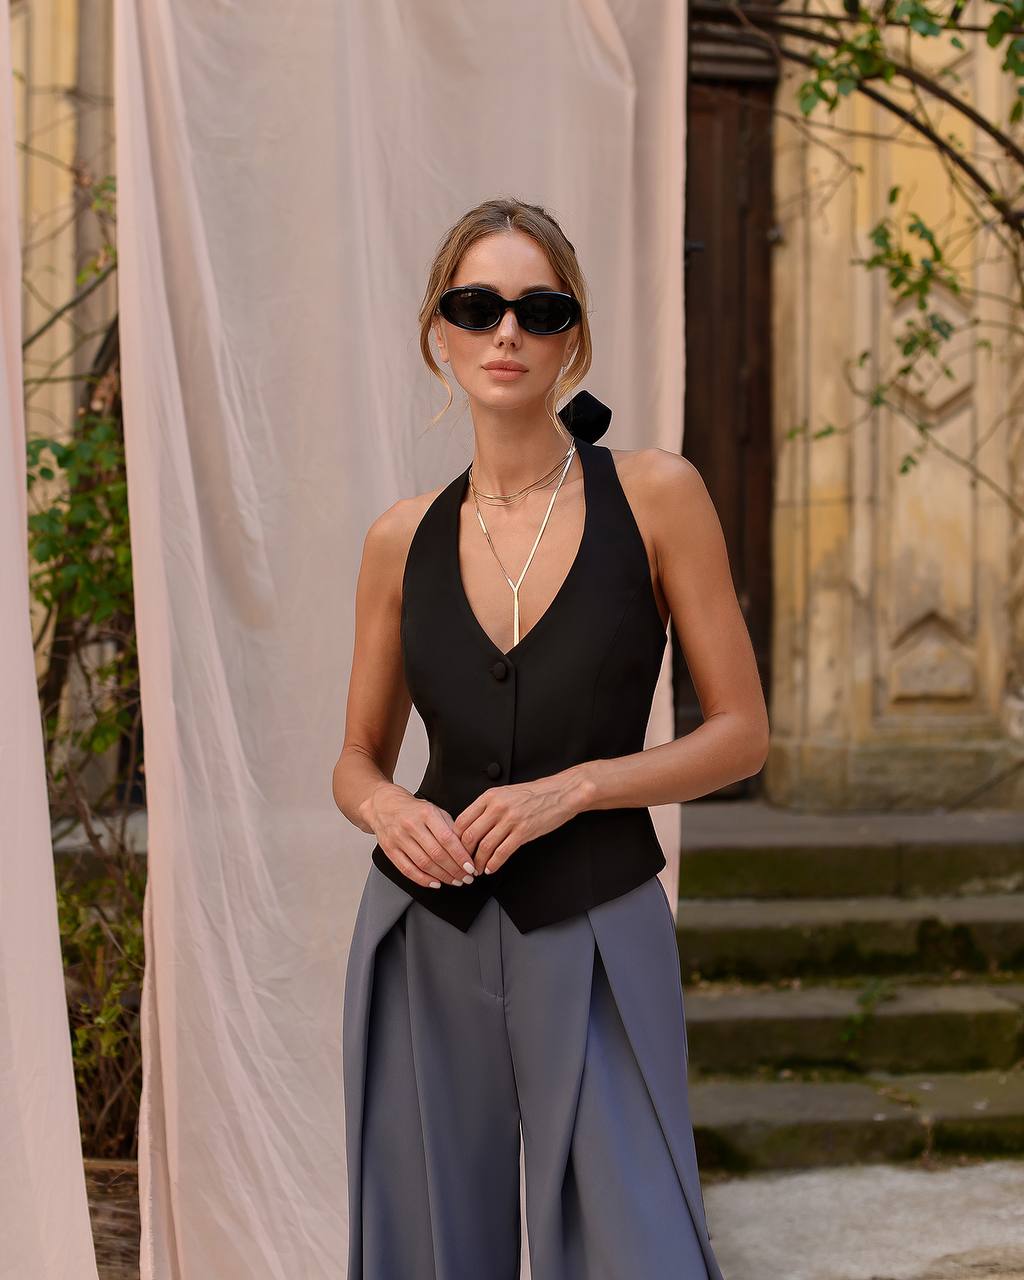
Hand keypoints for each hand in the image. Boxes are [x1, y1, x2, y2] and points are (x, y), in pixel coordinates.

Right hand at [368, 784, 477, 888]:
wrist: (384, 806)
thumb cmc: (414, 810)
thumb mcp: (435, 811)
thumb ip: (450, 828)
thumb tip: (467, 850)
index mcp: (426, 813)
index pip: (447, 839)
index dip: (460, 856)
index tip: (471, 867)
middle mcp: (411, 825)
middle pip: (436, 854)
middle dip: (454, 869)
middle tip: (467, 878)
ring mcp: (398, 838)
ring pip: (423, 864)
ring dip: (442, 876)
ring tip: (455, 881)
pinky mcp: (389, 850)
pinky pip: (407, 869)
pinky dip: (423, 879)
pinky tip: (436, 883)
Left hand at [453, 772, 584, 875]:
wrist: (560, 793)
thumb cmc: (533, 794)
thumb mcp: (505, 794)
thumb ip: (487, 807)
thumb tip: (470, 828)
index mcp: (489, 797)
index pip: (462, 821)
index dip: (456, 839)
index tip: (457, 849)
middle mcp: (497, 807)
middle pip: (470, 836)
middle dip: (465, 854)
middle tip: (465, 863)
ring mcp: (511, 819)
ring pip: (485, 847)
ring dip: (478, 863)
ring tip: (478, 869)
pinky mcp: (523, 832)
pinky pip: (502, 852)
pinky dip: (494, 864)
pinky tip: (491, 868)